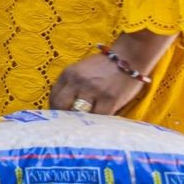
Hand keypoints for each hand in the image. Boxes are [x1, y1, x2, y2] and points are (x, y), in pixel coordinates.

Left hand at [48, 31, 174, 116]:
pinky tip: (98, 124)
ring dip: (80, 122)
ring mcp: (94, 90)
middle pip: (61, 106)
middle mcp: (79, 81)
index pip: (54, 96)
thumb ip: (70, 85)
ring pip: (79, 114)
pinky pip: (98, 117)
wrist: (129, 58)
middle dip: (64, 117)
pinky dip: (97, 122)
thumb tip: (61, 107)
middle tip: (69, 124)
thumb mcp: (81, 70)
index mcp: (69, 73)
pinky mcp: (110, 99)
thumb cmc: (104, 67)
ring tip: (83, 125)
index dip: (55, 109)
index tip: (59, 116)